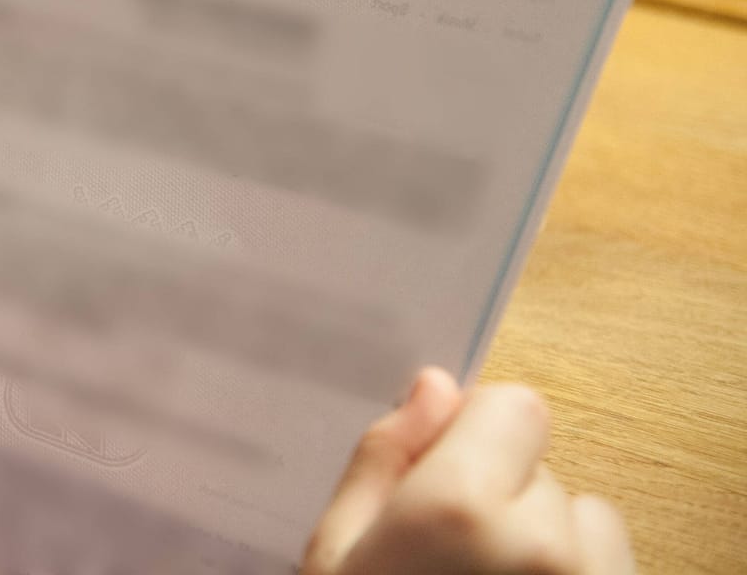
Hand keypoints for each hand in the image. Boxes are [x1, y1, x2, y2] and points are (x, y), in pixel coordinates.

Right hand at [303, 369, 634, 574]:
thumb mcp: (335, 553)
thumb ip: (383, 463)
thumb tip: (432, 390)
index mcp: (460, 506)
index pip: (514, 405)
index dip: (474, 434)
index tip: (441, 475)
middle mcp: (542, 540)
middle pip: (538, 463)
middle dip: (501, 494)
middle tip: (450, 552)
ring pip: (581, 516)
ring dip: (546, 538)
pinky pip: (611, 561)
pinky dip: (578, 572)